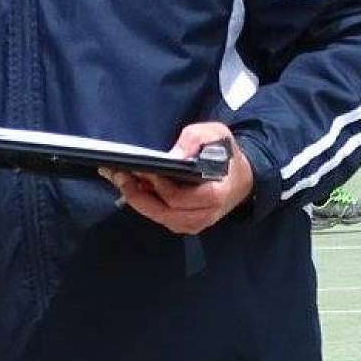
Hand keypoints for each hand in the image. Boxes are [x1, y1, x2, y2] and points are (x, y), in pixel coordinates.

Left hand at [99, 121, 254, 236]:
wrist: (241, 178)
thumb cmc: (227, 155)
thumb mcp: (217, 134)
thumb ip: (196, 138)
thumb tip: (174, 155)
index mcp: (215, 195)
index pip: (179, 198)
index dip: (158, 185)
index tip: (141, 168)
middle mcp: (205, 215)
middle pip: (164, 213)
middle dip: (137, 194)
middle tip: (118, 175)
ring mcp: (196, 224)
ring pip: (160, 218)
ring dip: (138, 200)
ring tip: (120, 179)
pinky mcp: (187, 225)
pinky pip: (162, 218)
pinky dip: (146, 204)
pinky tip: (134, 187)